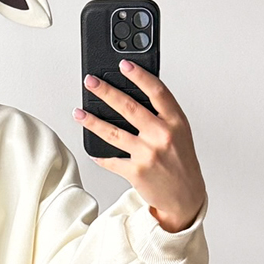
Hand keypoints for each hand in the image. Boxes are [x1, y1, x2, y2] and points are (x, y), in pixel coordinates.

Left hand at [74, 60, 205, 232]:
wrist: (185, 197)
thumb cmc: (181, 163)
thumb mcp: (180, 134)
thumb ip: (163, 115)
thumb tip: (135, 94)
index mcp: (176, 122)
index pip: (157, 92)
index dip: (139, 76)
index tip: (124, 65)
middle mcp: (162, 136)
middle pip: (129, 107)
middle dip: (105, 91)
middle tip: (90, 82)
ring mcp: (148, 154)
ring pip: (113, 133)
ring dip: (92, 121)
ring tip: (79, 112)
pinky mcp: (136, 172)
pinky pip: (110, 160)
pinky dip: (99, 154)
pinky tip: (92, 148)